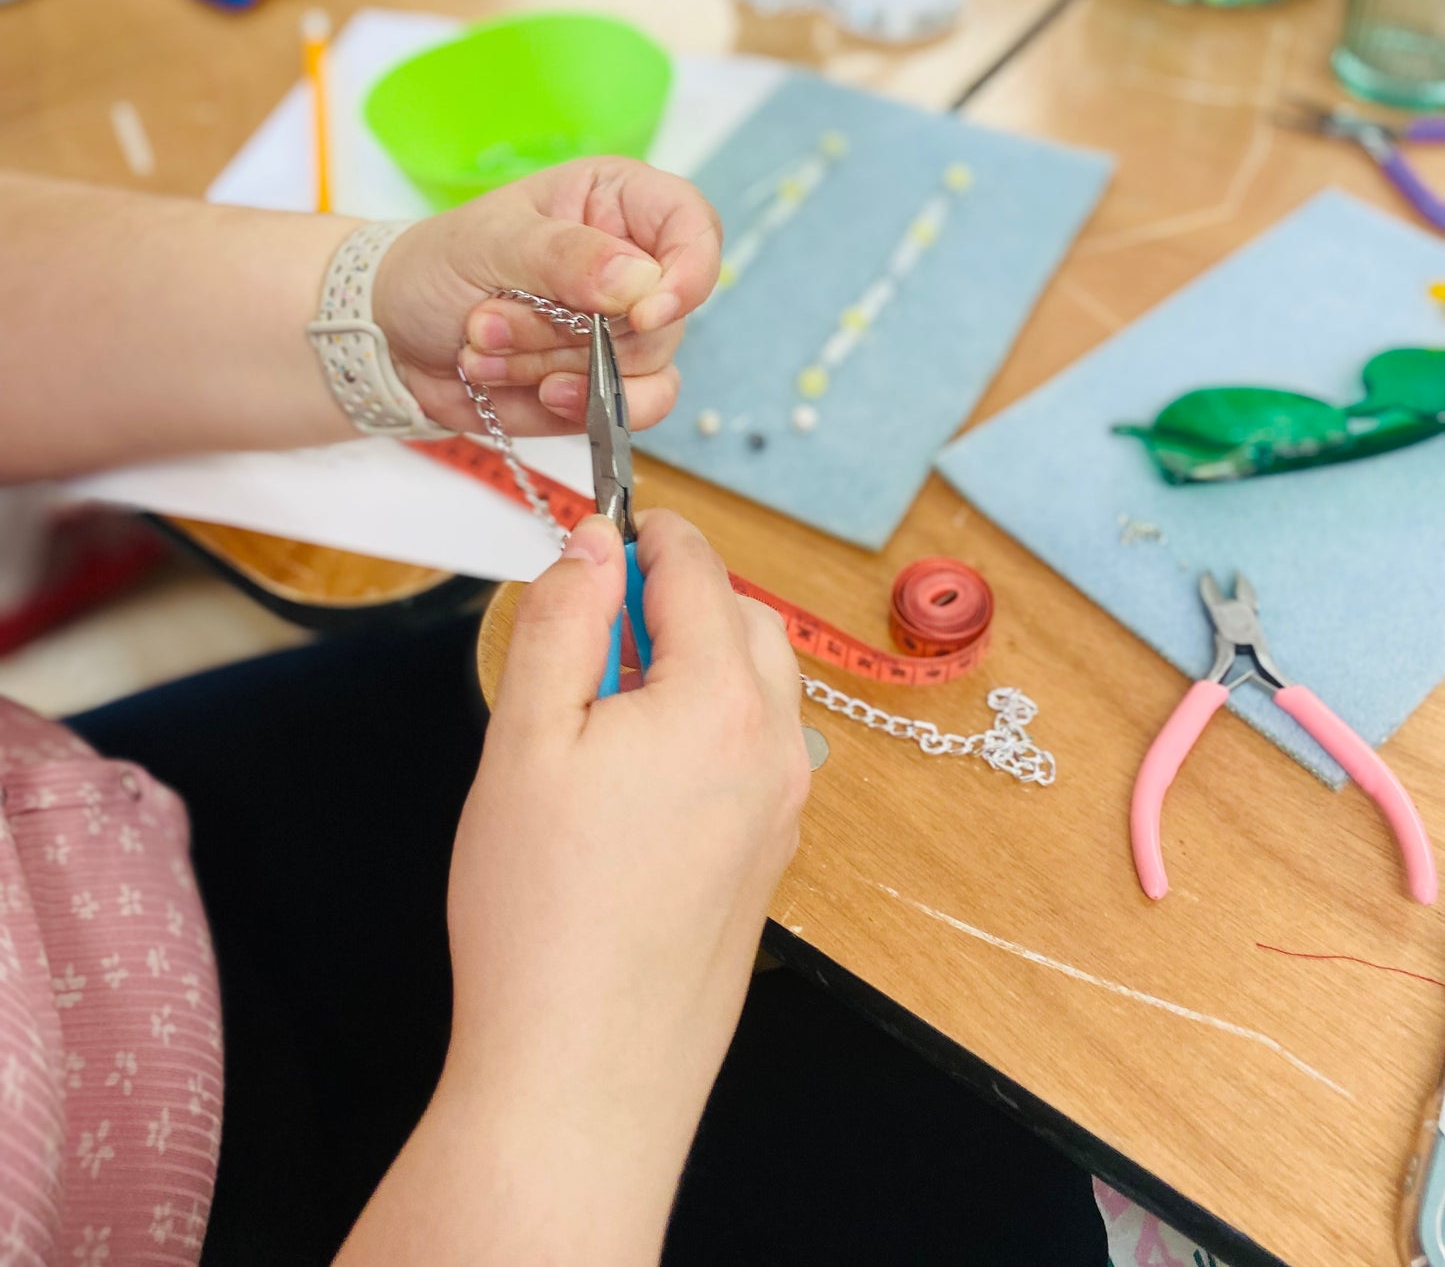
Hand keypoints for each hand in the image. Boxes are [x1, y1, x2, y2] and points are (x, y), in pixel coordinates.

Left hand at [372, 159, 721, 438]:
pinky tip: (532, 393)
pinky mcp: (606, 387)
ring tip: (485, 347)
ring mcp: (622, 332)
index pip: (693, 227)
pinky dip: (576, 408)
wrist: (390, 336)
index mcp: (616, 203)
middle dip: (571, 331)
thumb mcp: (490, 243)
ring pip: (642, 371)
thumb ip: (567, 257)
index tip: (644, 311)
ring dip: (554, 368)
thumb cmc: (437, 265)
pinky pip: (628, 412)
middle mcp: (632, 266)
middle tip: (489, 319)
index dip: (688, 270)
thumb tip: (642, 283)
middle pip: (664, 316)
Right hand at [438, 512, 809, 1262]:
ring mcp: (782, 811)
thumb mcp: (526, 740)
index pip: (699, 569)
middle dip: (676, 598)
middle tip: (589, 625)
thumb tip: (593, 541)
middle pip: (744, 620)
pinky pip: (755, 753)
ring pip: (758, 688)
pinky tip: (633, 779)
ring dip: (696, 662)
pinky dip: (708, 725)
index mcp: (722, 701)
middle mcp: (776, 748)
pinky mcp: (769, 863)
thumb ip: (564, 621)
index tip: (596, 530)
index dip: (644, 534)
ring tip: (603, 706)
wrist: (584, 1079)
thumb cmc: (540, 909)